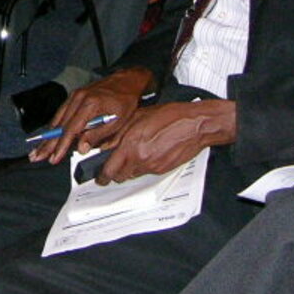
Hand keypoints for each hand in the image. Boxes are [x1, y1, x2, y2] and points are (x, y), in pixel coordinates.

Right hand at [32, 67, 154, 165]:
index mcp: (90, 105)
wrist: (126, 82)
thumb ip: (97, 135)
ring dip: (48, 136)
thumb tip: (81, 148)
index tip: (54, 158)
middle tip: (36, 156)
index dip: (61, 146)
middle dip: (47, 144)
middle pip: (59, 126)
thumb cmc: (125, 102)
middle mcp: (79, 98)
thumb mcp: (117, 121)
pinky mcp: (75, 96)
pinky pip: (61, 112)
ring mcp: (75, 96)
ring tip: (39, 150)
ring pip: (58, 119)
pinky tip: (50, 135)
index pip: (71, 130)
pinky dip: (55, 126)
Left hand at [97, 97, 235, 182]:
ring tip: (134, 155)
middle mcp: (140, 159)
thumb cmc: (169, 116)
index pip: (110, 170)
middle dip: (114, 174)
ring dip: (129, 169)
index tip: (100, 176)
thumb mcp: (137, 117)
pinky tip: (149, 153)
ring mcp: (152, 166)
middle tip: (113, 167)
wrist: (194, 124)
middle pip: (120, 177)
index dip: (102, 176)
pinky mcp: (163, 169)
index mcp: (131, 145)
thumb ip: (118, 134)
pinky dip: (143, 166)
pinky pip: (147, 172)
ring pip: (133, 175)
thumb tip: (105, 145)